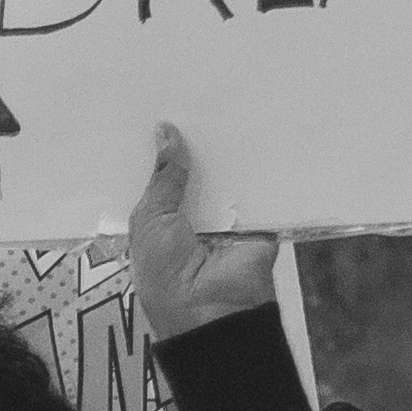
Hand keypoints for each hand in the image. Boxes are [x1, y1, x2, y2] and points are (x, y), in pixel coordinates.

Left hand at [124, 124, 283, 337]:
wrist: (211, 311)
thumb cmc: (167, 275)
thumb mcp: (151, 220)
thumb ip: (162, 177)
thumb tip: (165, 132)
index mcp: (162, 219)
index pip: (162, 177)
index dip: (159, 150)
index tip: (159, 111)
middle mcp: (195, 216)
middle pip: (197, 170)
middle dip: (194, 143)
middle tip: (192, 99)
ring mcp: (228, 218)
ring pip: (228, 175)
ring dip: (227, 151)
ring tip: (224, 105)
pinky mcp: (258, 221)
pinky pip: (260, 189)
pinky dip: (259, 168)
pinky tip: (256, 132)